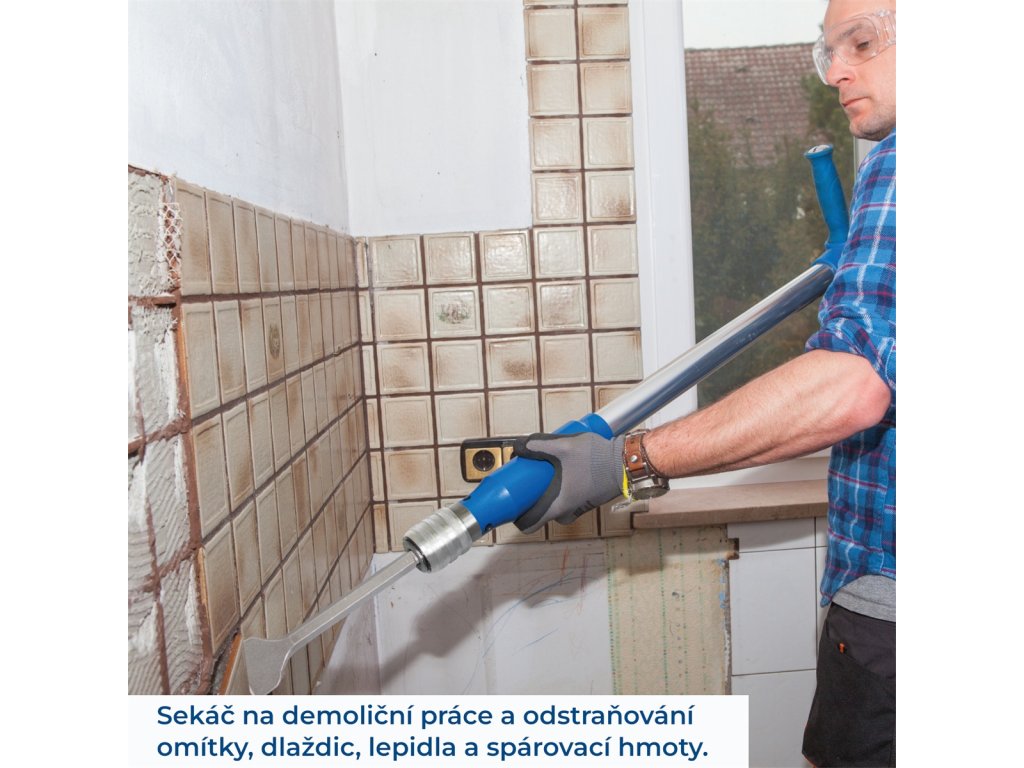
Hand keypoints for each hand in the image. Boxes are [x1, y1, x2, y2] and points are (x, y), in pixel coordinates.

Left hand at [511, 432, 625, 533]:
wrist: (626, 462)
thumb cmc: (596, 458)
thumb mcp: (562, 445)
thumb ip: (538, 444)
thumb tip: (518, 446)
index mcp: (558, 505)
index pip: (530, 524)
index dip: (518, 517)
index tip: (513, 504)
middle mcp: (567, 512)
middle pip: (542, 515)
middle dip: (532, 502)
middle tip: (527, 485)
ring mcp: (579, 508)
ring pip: (556, 508)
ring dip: (548, 496)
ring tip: (543, 476)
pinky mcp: (588, 500)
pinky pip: (569, 502)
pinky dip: (561, 492)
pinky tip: (562, 474)